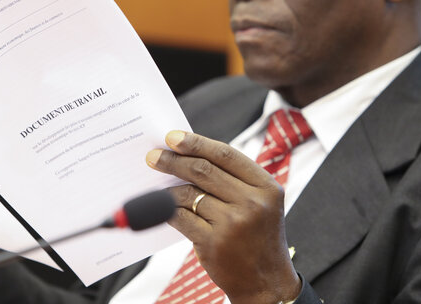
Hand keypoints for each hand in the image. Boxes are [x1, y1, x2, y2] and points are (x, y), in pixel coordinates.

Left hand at [146, 131, 300, 303]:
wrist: (266, 283)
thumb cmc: (258, 236)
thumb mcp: (261, 203)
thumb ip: (233, 180)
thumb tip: (189, 155)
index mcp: (266, 186)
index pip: (225, 155)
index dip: (196, 142)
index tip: (173, 137)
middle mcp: (252, 203)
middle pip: (203, 170)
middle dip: (174, 160)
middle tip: (154, 156)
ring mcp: (233, 224)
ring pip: (188, 194)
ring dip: (167, 187)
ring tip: (156, 183)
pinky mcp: (214, 243)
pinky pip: (181, 218)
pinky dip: (168, 210)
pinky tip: (163, 207)